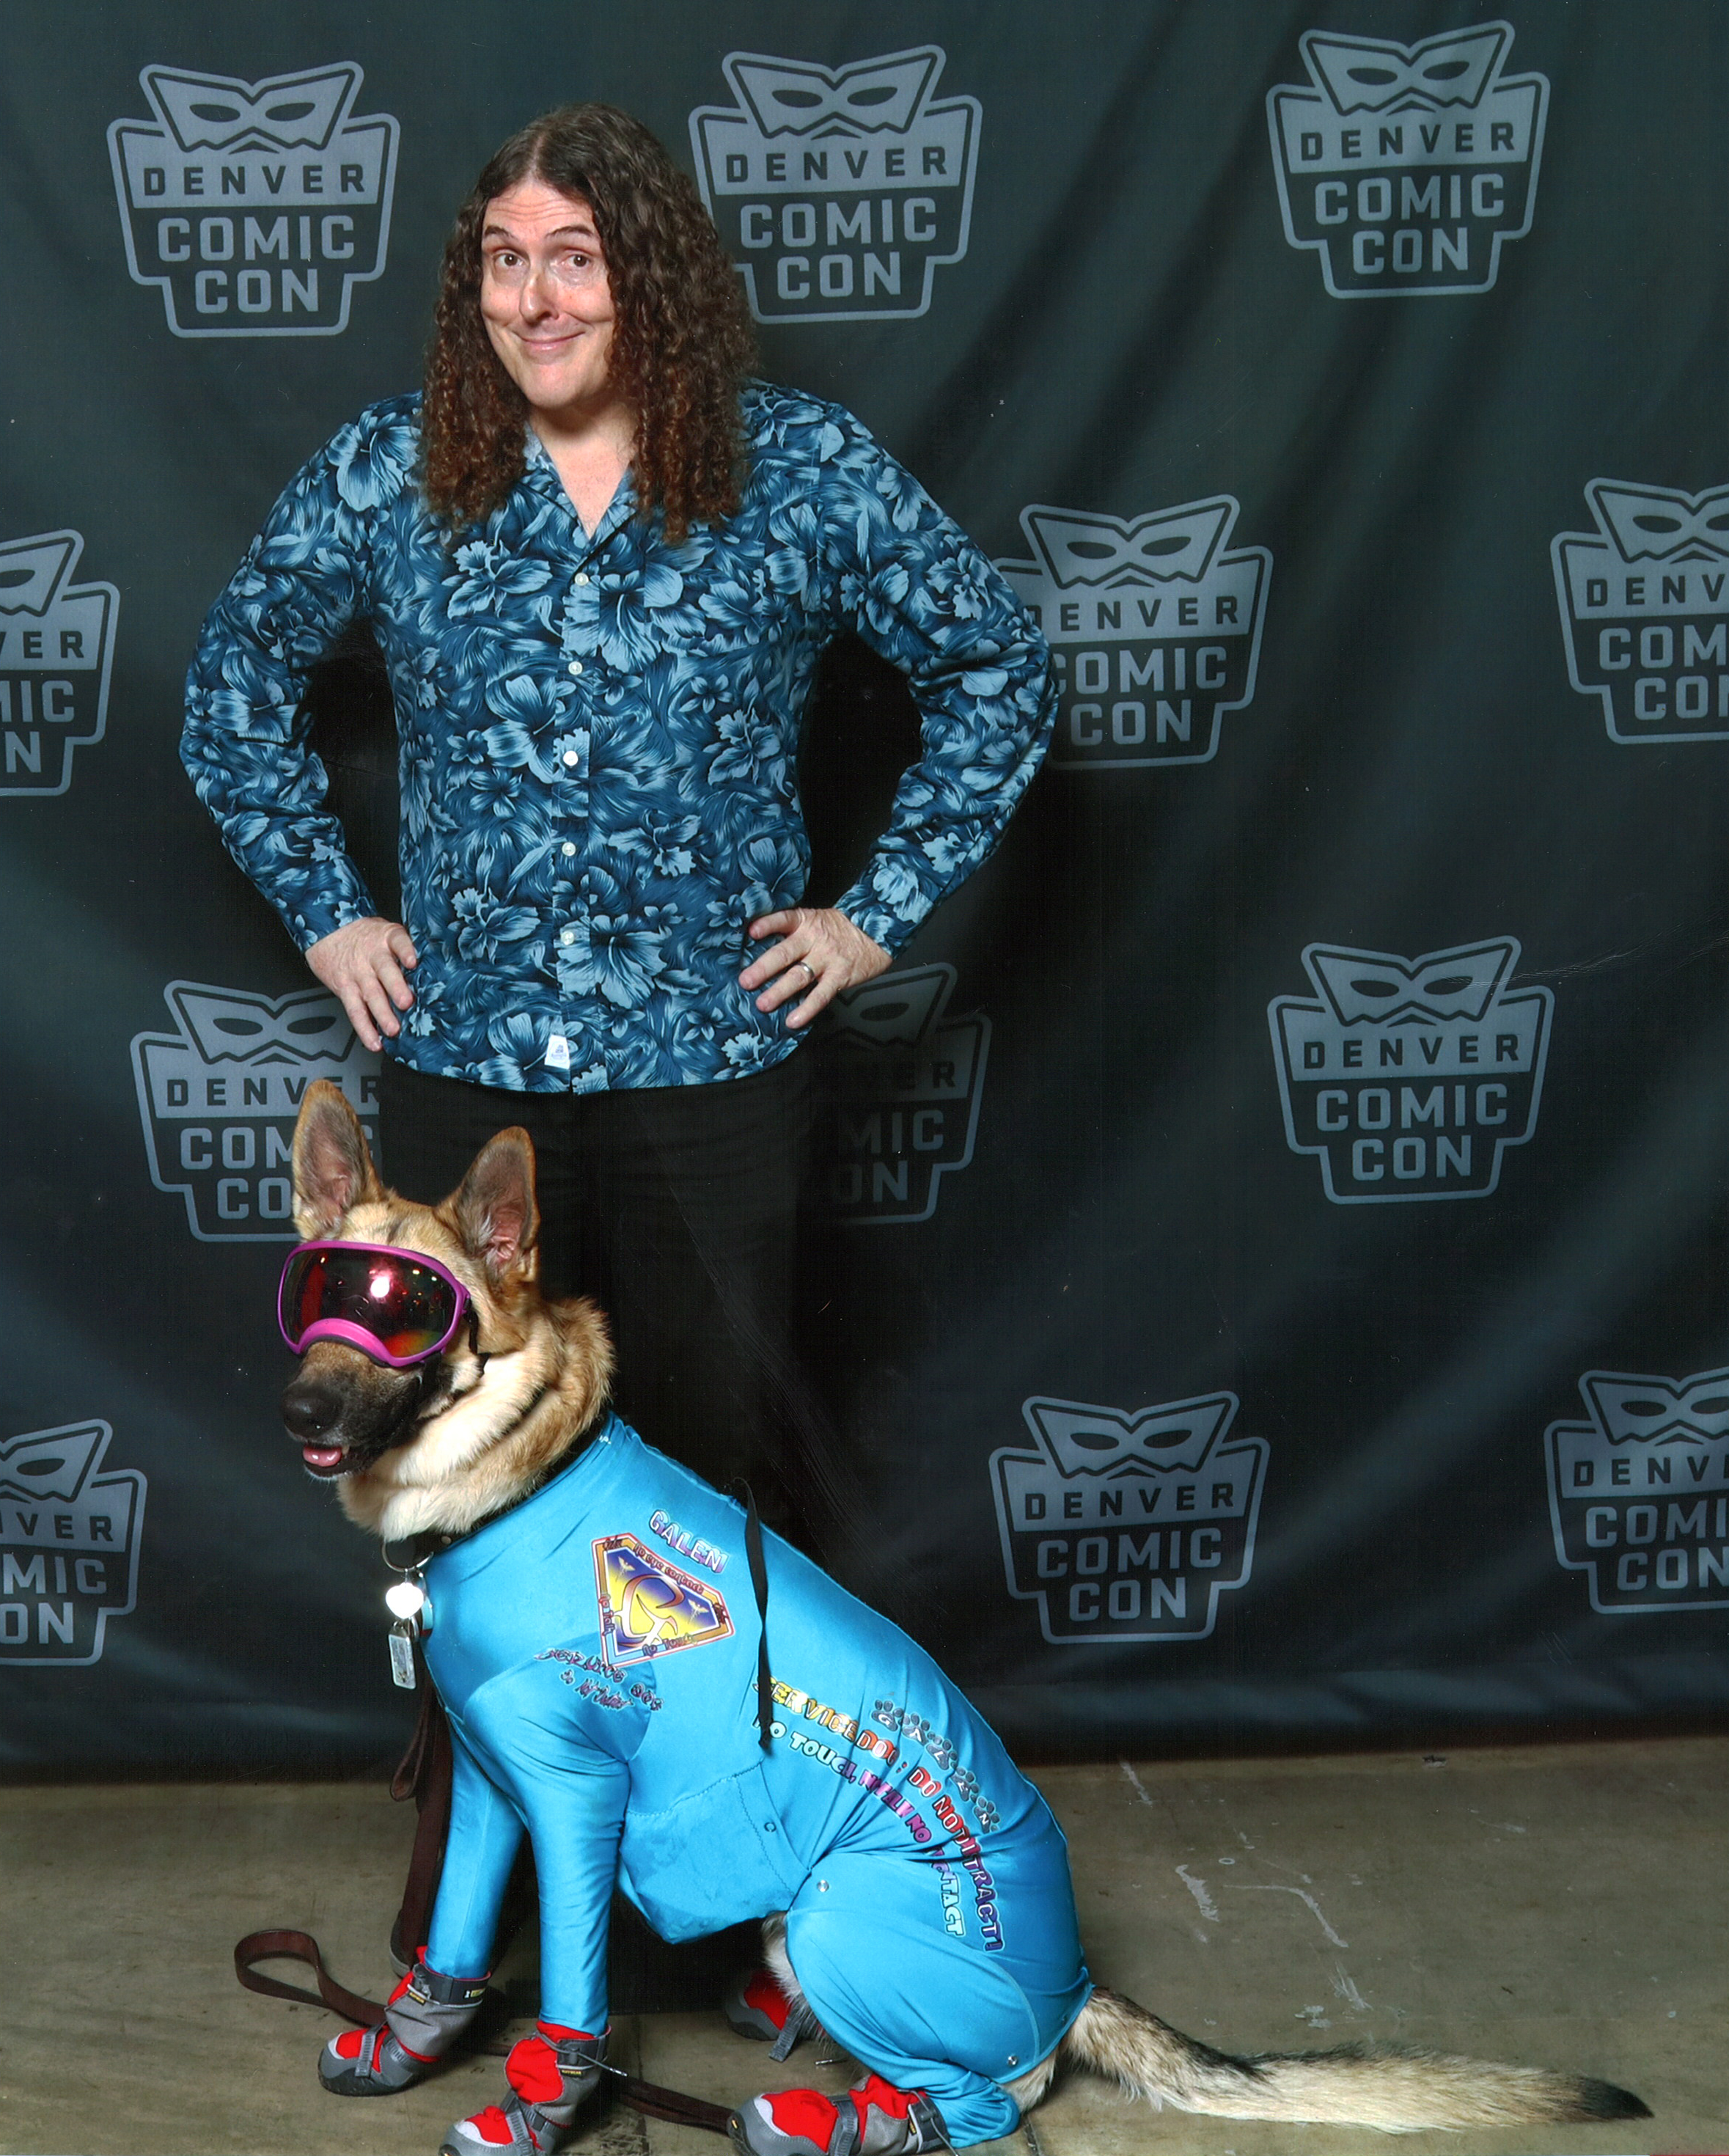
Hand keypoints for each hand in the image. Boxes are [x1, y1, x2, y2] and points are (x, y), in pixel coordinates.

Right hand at [306, 917, 417, 1051]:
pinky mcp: (345, 989)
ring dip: (382, 1014)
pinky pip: (355, 1011)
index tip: (413, 961)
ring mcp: (358, 974)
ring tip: (393, 1029)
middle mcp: (373, 956)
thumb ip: (407, 947)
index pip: (398, 941)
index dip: (405, 950)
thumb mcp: (386, 931)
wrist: (327, 931)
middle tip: (406, 1002)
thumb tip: (437, 968)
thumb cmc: (365, 935)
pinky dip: (365, 1029)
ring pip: (371, 995)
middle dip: (396, 988)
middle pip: (385, 971)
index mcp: (387, 938)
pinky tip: (374, 1041)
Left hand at [741, 906, 889, 1028]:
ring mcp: (827, 959)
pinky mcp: (839, 976)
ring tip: (763, 1004)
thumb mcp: (816, 919)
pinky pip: (820, 995)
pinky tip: (793, 1020)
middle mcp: (814, 939)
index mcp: (805, 921)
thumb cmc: (840, 928)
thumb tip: (759, 947)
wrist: (877, 932)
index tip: (750, 933)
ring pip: (799, 976)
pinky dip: (806, 1009)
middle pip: (785, 953)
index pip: (783, 919)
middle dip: (763, 968)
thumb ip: (793, 930)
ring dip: (779, 992)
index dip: (767, 925)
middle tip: (746, 981)